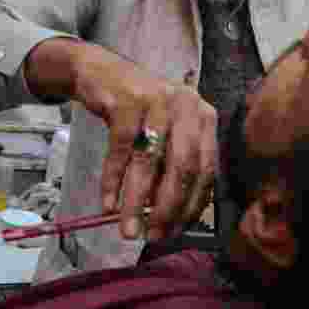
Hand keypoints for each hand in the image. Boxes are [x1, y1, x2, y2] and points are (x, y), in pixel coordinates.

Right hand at [68, 43, 217, 241]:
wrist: (101, 72)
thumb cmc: (138, 111)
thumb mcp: (165, 133)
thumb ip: (172, 168)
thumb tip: (169, 220)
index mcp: (204, 117)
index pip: (207, 169)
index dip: (192, 205)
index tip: (175, 231)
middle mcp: (187, 105)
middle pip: (184, 166)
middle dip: (168, 207)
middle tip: (153, 236)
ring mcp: (157, 100)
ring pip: (149, 161)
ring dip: (136, 201)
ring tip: (127, 229)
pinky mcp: (128, 101)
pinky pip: (121, 150)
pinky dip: (113, 180)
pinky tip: (108, 203)